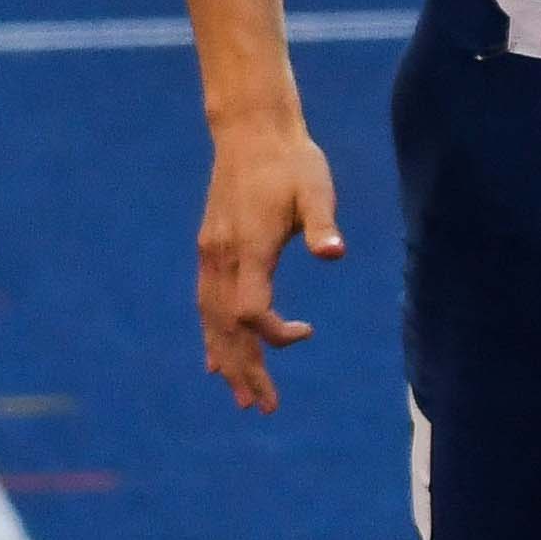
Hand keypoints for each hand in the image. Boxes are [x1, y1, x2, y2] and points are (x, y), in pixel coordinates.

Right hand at [195, 117, 340, 412]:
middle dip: (244, 369)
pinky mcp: (212, 249)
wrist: (251, 132)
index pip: (249, 309)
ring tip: (243, 396)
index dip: (271, 333)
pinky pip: (206, 303)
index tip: (307, 331)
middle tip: (264, 407)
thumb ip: (322, 222)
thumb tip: (334, 252)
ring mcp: (211, 254)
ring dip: (227, 359)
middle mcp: (221, 255)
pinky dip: (213, 336)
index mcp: (248, 246)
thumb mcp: (316, 187)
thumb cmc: (293, 162)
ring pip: (211, 319)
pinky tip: (216, 361)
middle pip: (225, 326)